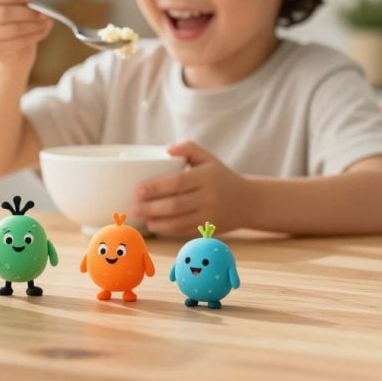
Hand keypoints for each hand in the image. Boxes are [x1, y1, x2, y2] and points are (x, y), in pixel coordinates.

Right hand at [0, 0, 51, 70]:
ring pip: (12, 30)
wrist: (12, 46)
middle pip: (2, 14)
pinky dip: (34, 35)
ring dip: (33, 25)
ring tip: (47, 21)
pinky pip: (18, 42)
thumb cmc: (13, 15)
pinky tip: (44, 30)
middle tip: (43, 12)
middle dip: (26, 12)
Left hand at [131, 142, 251, 236]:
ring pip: (178, 222)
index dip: (155, 187)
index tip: (137, 190)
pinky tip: (154, 225)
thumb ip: (189, 148)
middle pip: (175, 205)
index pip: (177, 183)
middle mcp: (209, 197)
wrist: (248, 202)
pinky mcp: (208, 229)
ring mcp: (209, 216)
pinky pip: (184, 231)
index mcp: (207, 177)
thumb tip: (167, 149)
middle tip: (133, 207)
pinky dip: (167, 230)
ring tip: (141, 217)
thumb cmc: (221, 176)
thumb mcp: (209, 158)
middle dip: (150, 208)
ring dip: (156, 221)